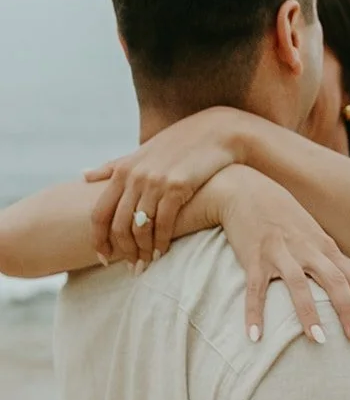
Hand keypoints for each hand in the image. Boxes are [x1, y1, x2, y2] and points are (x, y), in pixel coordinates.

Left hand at [85, 107, 242, 266]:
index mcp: (122, 171)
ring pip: (140, 227)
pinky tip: (163, 252)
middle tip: (131, 267)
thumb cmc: (178, 145)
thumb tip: (83, 175)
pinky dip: (161, 242)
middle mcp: (134, 176)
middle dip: (123, 251)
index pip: (99, 212)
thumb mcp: (141, 152)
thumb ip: (112, 166)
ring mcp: (155, 181)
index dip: (99, 239)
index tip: (104, 256)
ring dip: (142, 250)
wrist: (216, 133)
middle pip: (118, 225)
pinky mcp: (177, 187)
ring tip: (147, 263)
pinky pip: (163, 223)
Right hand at [216, 171, 349, 344]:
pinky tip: (255, 336)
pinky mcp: (254, 257)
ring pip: (299, 285)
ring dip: (310, 313)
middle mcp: (308, 250)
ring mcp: (281, 253)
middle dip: (349, 310)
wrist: (247, 188)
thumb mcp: (314, 235)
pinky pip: (255, 289)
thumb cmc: (284, 217)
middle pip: (335, 281)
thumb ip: (330, 260)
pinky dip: (254, 313)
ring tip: (320, 341)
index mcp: (326, 248)